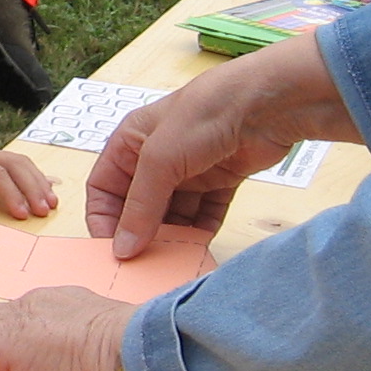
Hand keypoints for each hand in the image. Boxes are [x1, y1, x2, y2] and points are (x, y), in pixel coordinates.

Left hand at [0, 141, 57, 219]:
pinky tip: (45, 192)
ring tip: (50, 204)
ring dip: (38, 182)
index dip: (12, 193)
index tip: (22, 214)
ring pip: (20, 161)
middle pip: (14, 164)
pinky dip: (34, 177)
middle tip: (44, 211)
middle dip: (33, 187)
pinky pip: (18, 164)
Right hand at [86, 31, 364, 253]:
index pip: (104, 189)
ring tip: (174, 262)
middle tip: (145, 266)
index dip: (104, 220)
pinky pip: (205, 215)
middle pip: (139, 206)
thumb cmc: (203, 117)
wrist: (266, 104)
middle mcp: (157, 158)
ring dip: (173, 237)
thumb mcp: (160, 160)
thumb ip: (139, 207)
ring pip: (173, 215)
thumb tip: (122, 250)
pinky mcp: (221, 181)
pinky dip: (201, 232)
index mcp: (130, 143)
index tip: (112, 253)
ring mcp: (190, 170)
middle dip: (141, 234)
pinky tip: (200, 249)